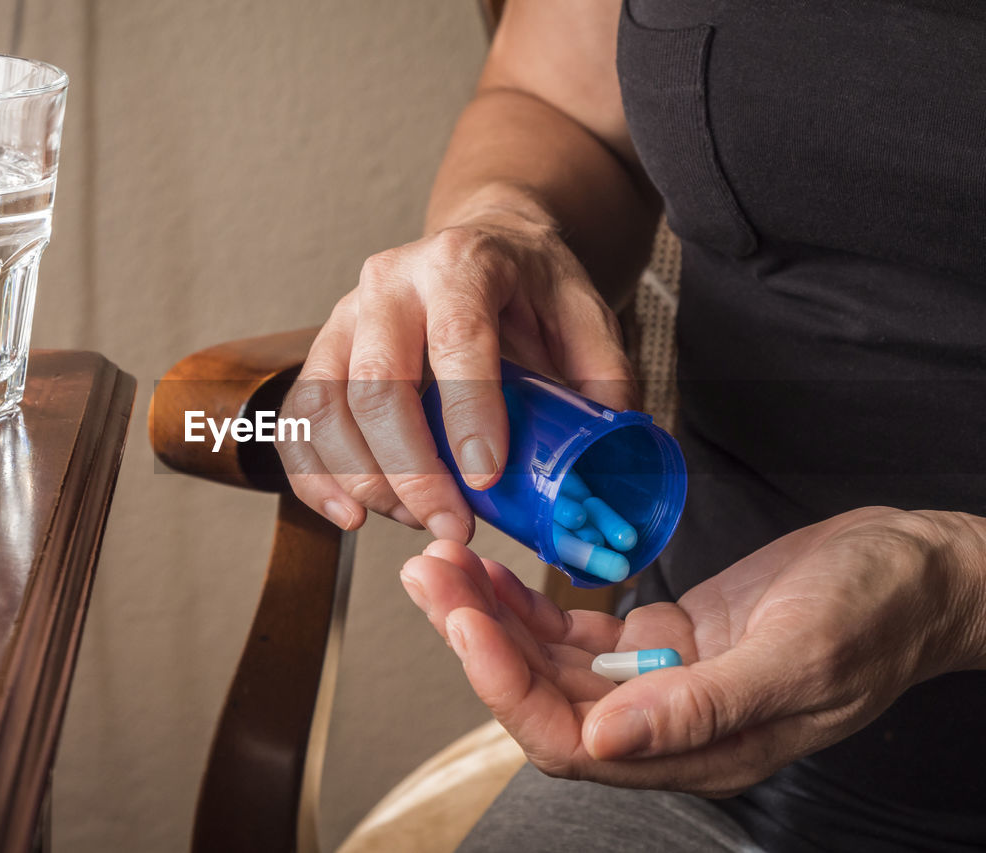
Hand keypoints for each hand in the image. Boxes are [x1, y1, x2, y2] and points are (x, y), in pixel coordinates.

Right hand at [277, 209, 634, 539]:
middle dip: (411, 468)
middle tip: (450, 523)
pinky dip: (314, 475)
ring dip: (362, 477)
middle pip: (377, 382)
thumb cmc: (528, 287)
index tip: (485, 476)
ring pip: (325, 405)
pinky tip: (349, 513)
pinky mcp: (323, 353)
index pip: (455, 337)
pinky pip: (299, 419)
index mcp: (461, 265)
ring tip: (411, 520)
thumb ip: (602, 380)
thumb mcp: (584, 314)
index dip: (467, 410)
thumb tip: (607, 462)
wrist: (478, 246)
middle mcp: (390, 283)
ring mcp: (345, 316)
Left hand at [399, 509, 985, 796]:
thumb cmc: (877, 613)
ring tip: (443, 563)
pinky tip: (496, 572)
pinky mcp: (663, 641)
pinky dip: (530, 604)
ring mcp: (661, 682)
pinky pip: (578, 634)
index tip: (462, 618)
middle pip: (542, 699)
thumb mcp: (799, 655)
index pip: (570, 738)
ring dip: (491, 617)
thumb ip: (705, 707)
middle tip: (430, 573)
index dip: (505, 686)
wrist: (916, 572)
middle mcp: (667, 726)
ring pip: (549, 664)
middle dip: (477, 641)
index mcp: (698, 749)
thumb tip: (605, 741)